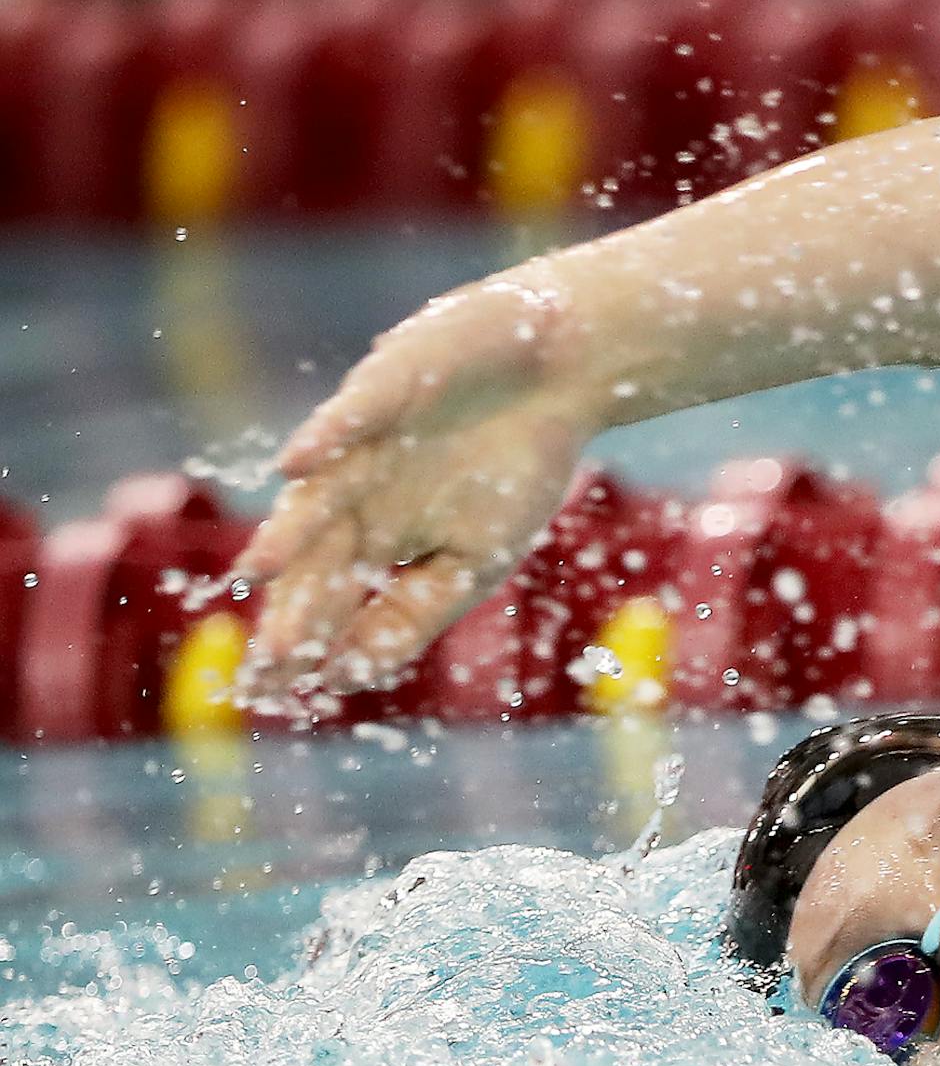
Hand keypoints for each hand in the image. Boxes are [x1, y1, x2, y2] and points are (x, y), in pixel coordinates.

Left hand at [232, 270, 600, 702]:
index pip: (326, 599)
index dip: (303, 643)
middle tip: (266, 663)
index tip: (281, 694)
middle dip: (290, 610)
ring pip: (317, 494)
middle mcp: (355, 495)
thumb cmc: (518, 466)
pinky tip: (297, 465)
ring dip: (288, 532)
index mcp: (375, 538)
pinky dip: (325, 438)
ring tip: (256, 572)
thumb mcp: (473, 562)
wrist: (558, 371)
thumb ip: (413, 616)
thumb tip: (348, 677)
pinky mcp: (384, 386)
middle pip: (311, 560)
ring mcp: (363, 443)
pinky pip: (349, 416)